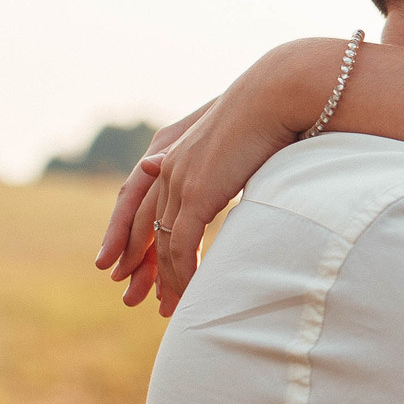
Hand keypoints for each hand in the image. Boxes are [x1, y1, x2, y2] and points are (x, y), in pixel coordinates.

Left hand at [93, 42, 335, 313]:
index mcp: (173, 154)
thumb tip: (223, 181)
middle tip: (132, 297)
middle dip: (138, 265)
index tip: (129, 265)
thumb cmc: (266, 114)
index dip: (135, 237)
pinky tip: (188, 293)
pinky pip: (182, 244)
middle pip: (141, 227)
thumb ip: (220, 165)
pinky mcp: (196, 194)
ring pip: (162, 242)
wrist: (274, 95)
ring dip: (164, 278)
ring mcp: (178, 180)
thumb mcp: (234, 144)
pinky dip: (183, 272)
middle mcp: (166, 167)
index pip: (142, 204)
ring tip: (167, 308)